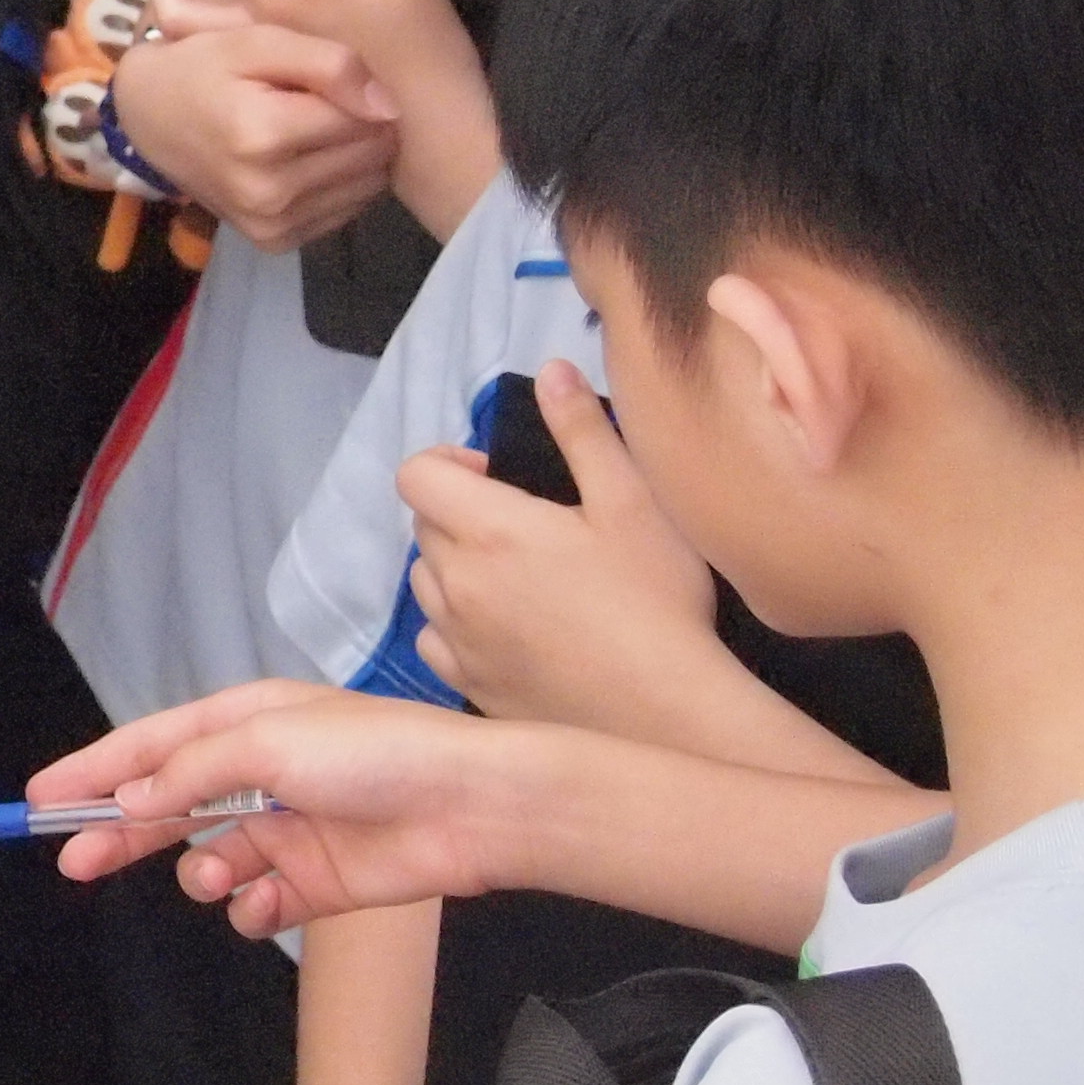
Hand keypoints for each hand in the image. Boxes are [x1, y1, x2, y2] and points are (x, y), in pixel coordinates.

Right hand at [26, 680, 536, 936]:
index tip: (41, 799)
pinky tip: (260, 905)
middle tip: (76, 859)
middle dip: (122, 832)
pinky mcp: (317, 881)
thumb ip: (190, 770)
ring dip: (201, 872)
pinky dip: (252, 910)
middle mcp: (262, 775)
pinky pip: (259, 904)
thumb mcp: (269, 742)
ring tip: (214, 877)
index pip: (149, 747)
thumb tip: (132, 797)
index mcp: (246, 724)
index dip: (93, 771)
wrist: (470, 809)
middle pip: (168, 806)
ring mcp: (288, 830)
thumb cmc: (379, 754)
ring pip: (210, 860)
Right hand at [108, 19, 398, 251]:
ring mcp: (270, 224)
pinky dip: (341, 184)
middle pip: (371, 155)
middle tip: (321, 103)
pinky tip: (310, 160)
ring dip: (357, 155)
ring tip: (316, 129)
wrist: (147, 119)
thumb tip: (388, 107)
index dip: (359, 91)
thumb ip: (328, 62)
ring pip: (368, 186)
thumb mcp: (258, 41)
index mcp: (261, 135)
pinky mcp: (274, 242)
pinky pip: (346, 212)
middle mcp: (268, 192)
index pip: (365, 117)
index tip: (326, 79)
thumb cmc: (203, 68)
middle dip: (363, 124)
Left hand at [402, 360, 716, 727]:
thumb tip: (551, 370)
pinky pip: (437, 641)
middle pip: (423, 525)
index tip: (497, 476)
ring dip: (455, 567)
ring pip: (427, 583)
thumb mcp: (631, 503)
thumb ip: (583, 431)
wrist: (668, 713)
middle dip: (459, 510)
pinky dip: (458, 626)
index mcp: (487, 529)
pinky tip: (510, 631)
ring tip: (519, 578)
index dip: (448, 462)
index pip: (416, 474)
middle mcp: (455, 583)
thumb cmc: (656, 602)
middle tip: (524, 524)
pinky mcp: (468, 687)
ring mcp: (457, 640)